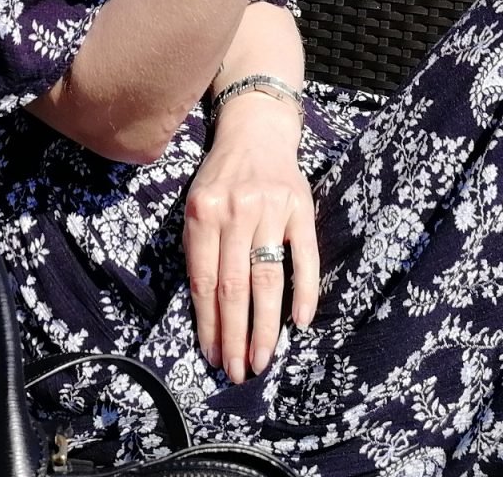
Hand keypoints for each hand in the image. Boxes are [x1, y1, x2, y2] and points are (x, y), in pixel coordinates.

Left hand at [183, 98, 319, 383]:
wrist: (256, 130)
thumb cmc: (222, 176)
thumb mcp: (198, 204)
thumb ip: (199, 248)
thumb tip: (206, 310)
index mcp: (203, 213)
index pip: (204, 280)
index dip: (208, 323)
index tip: (213, 356)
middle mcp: (235, 211)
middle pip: (234, 286)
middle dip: (235, 335)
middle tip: (238, 372)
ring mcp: (270, 209)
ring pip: (267, 278)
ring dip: (264, 326)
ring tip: (262, 359)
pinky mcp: (301, 208)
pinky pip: (305, 257)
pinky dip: (304, 292)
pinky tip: (300, 322)